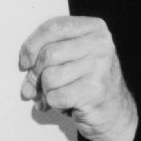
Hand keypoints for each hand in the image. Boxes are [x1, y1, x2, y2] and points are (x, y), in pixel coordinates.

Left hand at [19, 16, 136, 140]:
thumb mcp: (72, 58)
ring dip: (46, 92)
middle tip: (36, 88)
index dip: (32, 45)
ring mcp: (99, 67)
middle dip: (35, 75)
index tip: (24, 61)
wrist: (115, 113)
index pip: (54, 27)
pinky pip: (56, 96)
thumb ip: (48, 55)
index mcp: (95, 28)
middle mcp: (100, 44)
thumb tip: (26, 72)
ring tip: (59, 95)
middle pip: (48, 54)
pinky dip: (54, 104)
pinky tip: (67, 105)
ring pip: (49, 77)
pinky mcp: (95, 90)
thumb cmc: (88, 82)